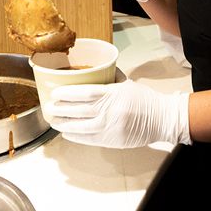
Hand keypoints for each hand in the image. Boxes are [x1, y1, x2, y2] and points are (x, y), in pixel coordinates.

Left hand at [47, 80, 190, 148]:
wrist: (162, 118)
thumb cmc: (145, 100)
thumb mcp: (127, 83)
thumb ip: (111, 77)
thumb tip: (97, 70)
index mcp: (113, 94)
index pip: (85, 93)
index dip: (68, 93)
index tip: (55, 93)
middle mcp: (110, 111)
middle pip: (79, 110)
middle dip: (61, 109)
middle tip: (48, 107)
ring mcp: (110, 127)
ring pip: (81, 126)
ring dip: (64, 124)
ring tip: (53, 121)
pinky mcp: (112, 140)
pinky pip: (89, 139)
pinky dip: (76, 136)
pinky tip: (67, 133)